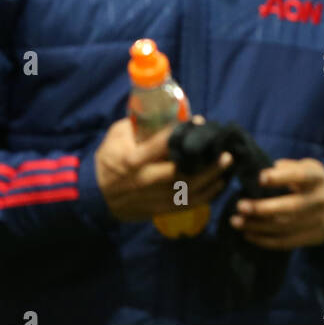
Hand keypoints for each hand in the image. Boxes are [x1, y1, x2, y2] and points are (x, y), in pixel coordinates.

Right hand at [95, 116, 231, 222]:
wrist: (96, 195)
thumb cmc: (109, 159)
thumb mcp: (117, 136)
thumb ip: (140, 126)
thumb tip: (170, 114)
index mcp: (132, 160)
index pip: (161, 146)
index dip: (182, 134)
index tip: (200, 123)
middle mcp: (144, 180)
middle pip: (180, 174)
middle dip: (206, 164)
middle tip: (226, 153)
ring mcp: (153, 198)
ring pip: (187, 191)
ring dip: (211, 179)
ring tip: (227, 166)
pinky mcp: (159, 209)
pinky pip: (186, 204)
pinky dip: (205, 195)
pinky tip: (219, 184)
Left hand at [230, 158, 323, 248]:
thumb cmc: (313, 182)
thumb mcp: (307, 167)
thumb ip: (287, 168)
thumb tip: (264, 171)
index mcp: (317, 178)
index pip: (301, 176)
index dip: (281, 178)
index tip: (260, 178)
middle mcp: (320, 200)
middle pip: (292, 207)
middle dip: (264, 208)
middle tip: (240, 206)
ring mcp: (319, 221)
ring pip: (285, 227)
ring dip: (258, 226)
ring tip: (236, 221)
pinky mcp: (314, 237)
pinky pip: (286, 242)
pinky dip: (265, 241)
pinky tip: (248, 235)